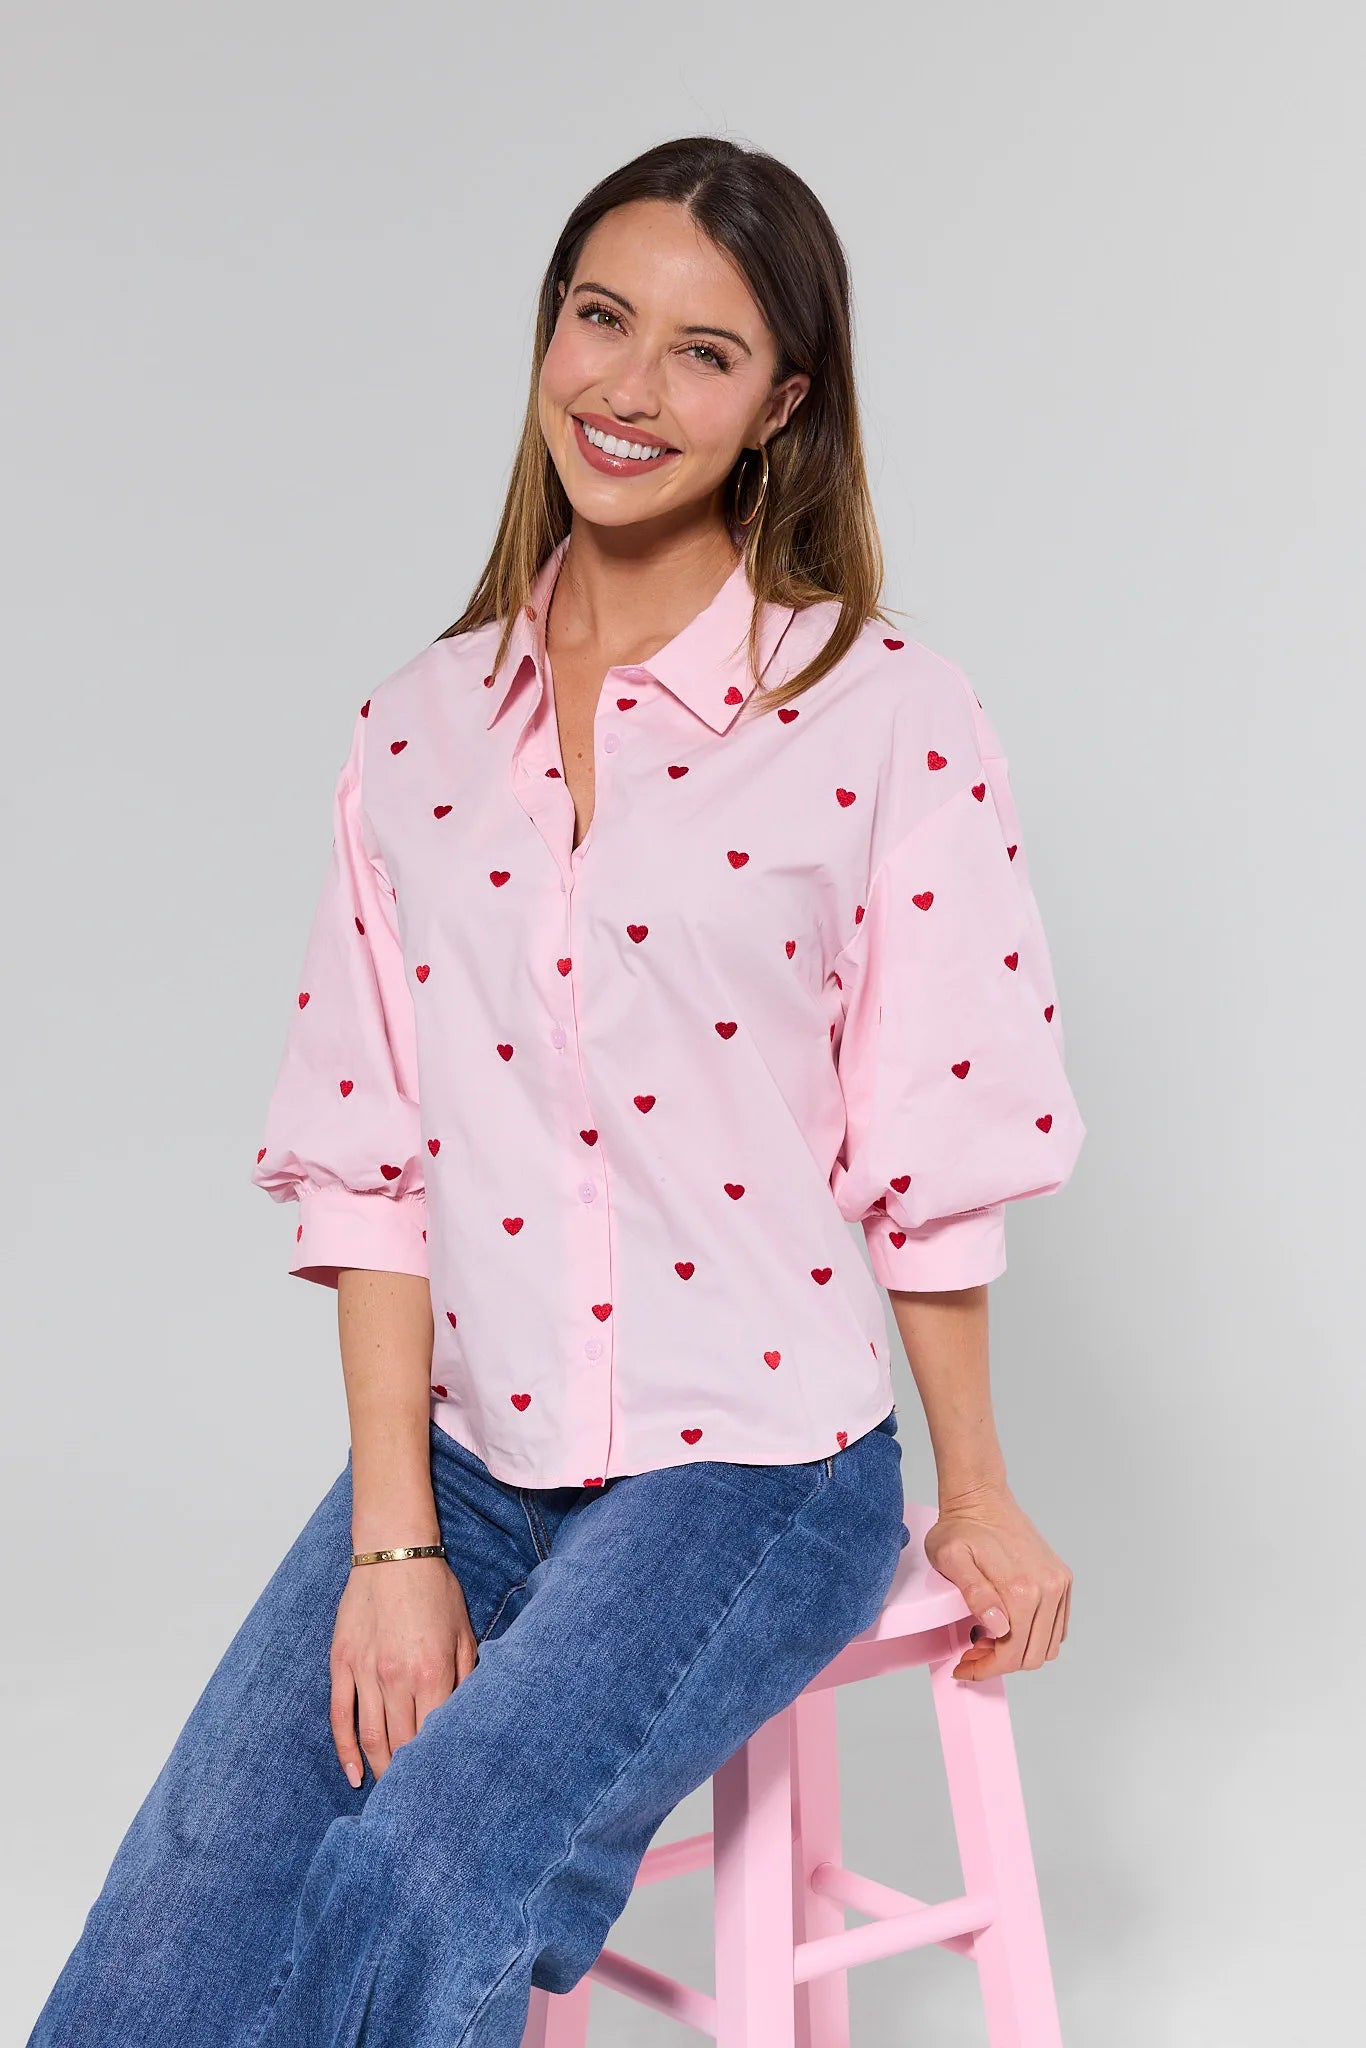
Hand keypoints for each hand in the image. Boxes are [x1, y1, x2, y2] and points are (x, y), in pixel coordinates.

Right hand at [329, 1556, 477, 1784]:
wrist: (394, 1554)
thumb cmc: (435, 1591)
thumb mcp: (464, 1632)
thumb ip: (467, 1676)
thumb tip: (469, 1717)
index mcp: (433, 1672)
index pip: (435, 1734)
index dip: (438, 1763)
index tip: (444, 1785)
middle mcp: (397, 1678)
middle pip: (402, 1744)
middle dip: (410, 1776)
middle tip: (418, 1798)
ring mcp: (365, 1672)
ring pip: (371, 1737)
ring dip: (380, 1769)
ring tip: (391, 1792)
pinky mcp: (342, 1664)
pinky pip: (340, 1716)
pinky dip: (345, 1751)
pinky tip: (355, 1774)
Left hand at [923, 1481, 1071, 1680]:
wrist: (981, 1497)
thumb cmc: (961, 1527)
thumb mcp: (951, 1559)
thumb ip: (975, 1595)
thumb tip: (999, 1628)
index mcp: (1022, 1588)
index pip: (1013, 1654)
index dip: (987, 1668)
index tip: (965, 1666)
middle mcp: (1049, 1588)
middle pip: (1033, 1655)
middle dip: (1001, 1663)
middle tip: (973, 1652)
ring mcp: (1058, 1583)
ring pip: (1048, 1645)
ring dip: (1019, 1652)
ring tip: (988, 1638)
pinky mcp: (1061, 1578)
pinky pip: (1056, 1626)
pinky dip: (1034, 1636)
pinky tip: (1007, 1626)